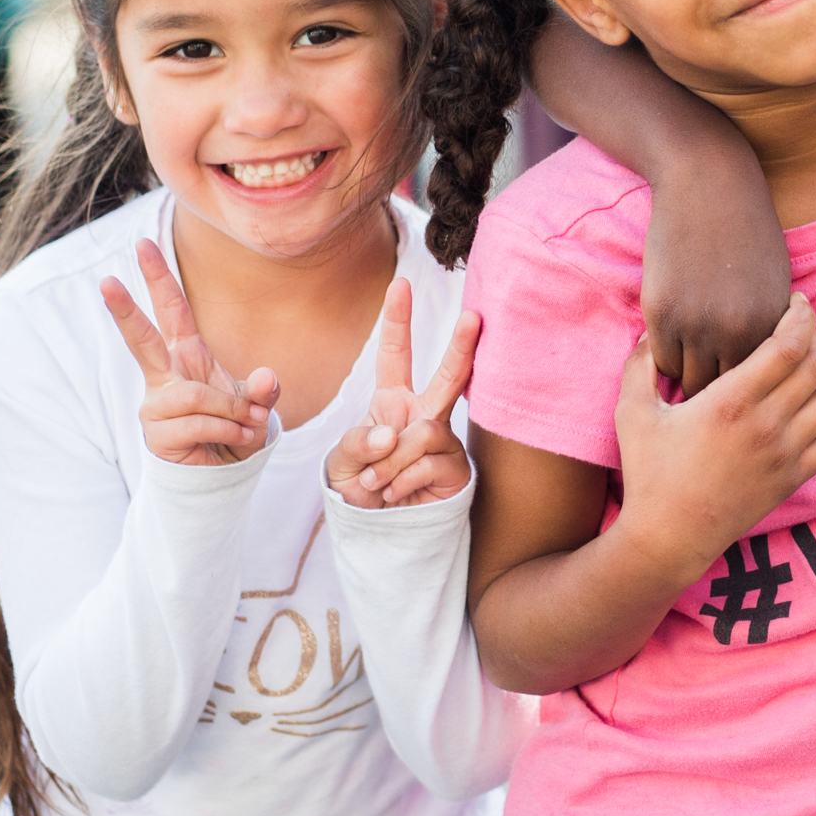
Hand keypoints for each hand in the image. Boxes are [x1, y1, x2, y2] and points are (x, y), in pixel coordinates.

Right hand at [103, 239, 280, 465]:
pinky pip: (200, 424)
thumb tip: (268, 377)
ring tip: (248, 426)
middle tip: (106, 280)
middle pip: (142, 338)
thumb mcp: (256, 408)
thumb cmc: (233, 431)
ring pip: (196, 396)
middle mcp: (166, 376)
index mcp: (187, 355)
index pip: (172, 310)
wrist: (220, 476)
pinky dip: (227, 432)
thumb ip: (263, 393)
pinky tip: (235, 441)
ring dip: (231, 411)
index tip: (143, 244)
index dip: (159, 278)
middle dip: (124, 310)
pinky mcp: (158, 433)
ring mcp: (158, 404)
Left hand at [325, 276, 479, 508]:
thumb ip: (360, 440)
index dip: (398, 320)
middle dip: (460, 345)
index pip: (396, 355)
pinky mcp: (455, 470)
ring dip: (391, 463)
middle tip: (473, 316)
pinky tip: (396, 495)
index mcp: (392, 402)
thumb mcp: (342, 459)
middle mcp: (423, 416)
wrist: (376, 531)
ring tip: (378, 485)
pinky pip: (428, 463)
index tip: (402, 285)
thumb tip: (395, 433)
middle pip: (446, 375)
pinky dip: (401, 481)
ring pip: (421, 434)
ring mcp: (442, 442)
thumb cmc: (359, 487)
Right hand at [612, 297, 815, 574]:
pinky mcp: (792, 479)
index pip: (788, 345)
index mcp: (731, 401)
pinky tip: (805, 413)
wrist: (669, 537)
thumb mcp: (631, 412)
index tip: (796, 303)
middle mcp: (766, 424)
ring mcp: (784, 454)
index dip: (800, 317)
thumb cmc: (648, 474)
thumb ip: (639, 366)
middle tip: (796, 333)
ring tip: (804, 370)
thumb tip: (647, 336)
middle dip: (812, 339)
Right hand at [644, 161, 797, 396]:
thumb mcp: (776, 285)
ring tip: (693, 376)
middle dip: (722, 399)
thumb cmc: (748, 235)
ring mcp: (696, 324)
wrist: (710, 187)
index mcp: (770, 326)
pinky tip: (674, 351)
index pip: (766, 387)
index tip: (744, 394)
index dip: (754, 395)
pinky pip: (663, 362)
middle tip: (714, 395)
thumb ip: (773, 332)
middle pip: (727, 392)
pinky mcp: (662, 313)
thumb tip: (773, 374)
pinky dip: (668, 363)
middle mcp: (736, 331)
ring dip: (692, 381)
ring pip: (691, 382)